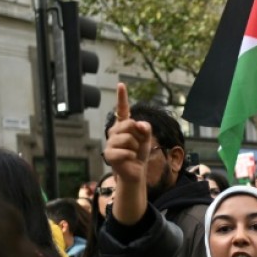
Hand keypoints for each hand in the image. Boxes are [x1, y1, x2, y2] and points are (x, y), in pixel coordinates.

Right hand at [103, 83, 150, 223]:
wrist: (137, 172)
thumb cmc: (140, 154)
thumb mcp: (147, 139)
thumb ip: (145, 128)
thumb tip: (140, 124)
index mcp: (124, 126)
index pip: (122, 109)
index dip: (122, 97)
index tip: (121, 85)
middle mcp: (115, 132)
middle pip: (130, 124)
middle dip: (138, 135)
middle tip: (137, 145)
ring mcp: (110, 143)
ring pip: (128, 138)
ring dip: (136, 147)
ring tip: (133, 153)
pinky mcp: (109, 155)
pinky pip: (126, 151)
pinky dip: (132, 156)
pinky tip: (130, 160)